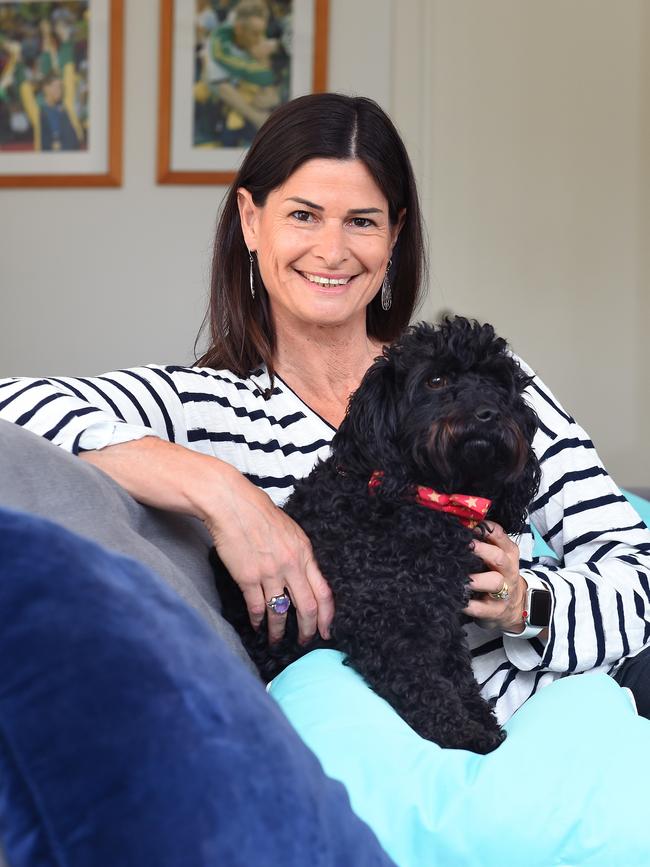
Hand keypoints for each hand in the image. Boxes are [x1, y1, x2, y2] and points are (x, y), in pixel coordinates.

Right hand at [204, 466, 333, 645]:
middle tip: (305, 642)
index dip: (327, 616)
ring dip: (279, 630)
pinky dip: (258, 620)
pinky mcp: (247, 577)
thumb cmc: (260, 514)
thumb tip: (305, 579)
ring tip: (277, 640)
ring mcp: (269, 573)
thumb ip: (300, 556)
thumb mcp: (292, 532)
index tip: (327, 630)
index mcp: (304, 553)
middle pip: (306, 607)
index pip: (324, 592)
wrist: (232, 505)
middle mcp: (291, 565)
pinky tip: (257, 626)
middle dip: (308, 630)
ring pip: (280, 612)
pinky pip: (256, 607)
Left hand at [463, 522, 526, 632]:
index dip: (485, 529)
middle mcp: (508, 571)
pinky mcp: (494, 611)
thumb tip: (461, 526)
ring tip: (461, 578)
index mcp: (508, 553)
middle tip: (464, 547)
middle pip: (498, 558)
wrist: (514, 607)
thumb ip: (486, 542)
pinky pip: (480, 608)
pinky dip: (467, 604)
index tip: (470, 527)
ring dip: (475, 579)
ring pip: (494, 582)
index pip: (500, 535)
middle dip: (481, 550)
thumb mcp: (498, 557)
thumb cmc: (498, 575)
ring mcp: (503, 593)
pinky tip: (456, 599)